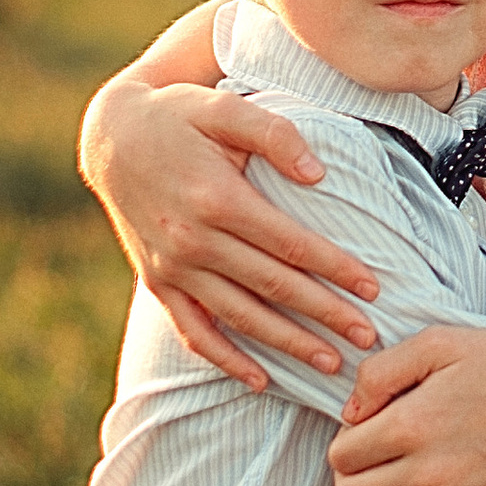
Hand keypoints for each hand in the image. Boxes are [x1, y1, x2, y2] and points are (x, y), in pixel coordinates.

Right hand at [79, 74, 380, 385]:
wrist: (112, 137)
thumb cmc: (178, 116)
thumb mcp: (224, 106)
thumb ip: (275, 135)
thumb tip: (318, 175)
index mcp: (218, 198)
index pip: (291, 244)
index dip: (336, 268)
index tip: (373, 288)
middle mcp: (194, 241)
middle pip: (274, 286)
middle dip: (326, 314)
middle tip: (369, 336)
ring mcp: (173, 268)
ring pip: (241, 317)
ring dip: (288, 344)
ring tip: (332, 362)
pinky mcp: (158, 284)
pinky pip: (194, 332)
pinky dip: (226, 359)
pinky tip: (259, 379)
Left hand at [329, 322, 485, 485]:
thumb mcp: (437, 344)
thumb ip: (378, 374)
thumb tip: (350, 414)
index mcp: (412, 426)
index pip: (340, 458)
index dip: (348, 439)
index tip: (369, 428)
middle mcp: (431, 475)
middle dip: (356, 473)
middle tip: (380, 453)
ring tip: (409, 473)